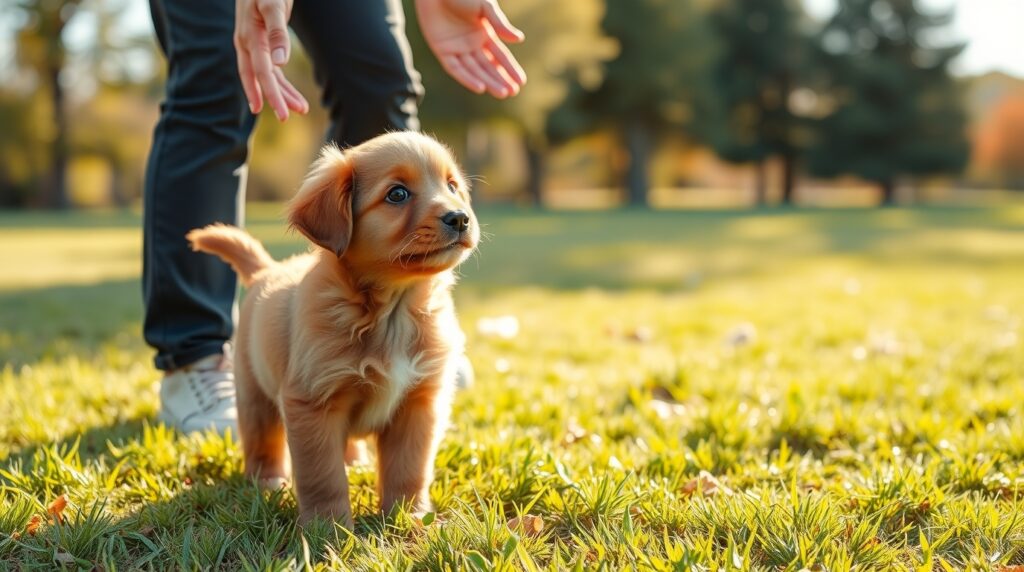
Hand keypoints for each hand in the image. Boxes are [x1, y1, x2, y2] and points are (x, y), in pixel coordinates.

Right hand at [234, 0, 308, 119]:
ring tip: (301, 109)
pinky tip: (291, 94)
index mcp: (249, 37)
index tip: (283, 114)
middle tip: (287, 118)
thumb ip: (277, 33)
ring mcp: (254, 44)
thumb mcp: (273, 6)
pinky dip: (282, 82)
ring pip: (268, 75)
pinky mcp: (263, 43)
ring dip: (283, 92)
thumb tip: (280, 62)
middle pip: (260, 78)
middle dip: (274, 99)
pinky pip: (271, 68)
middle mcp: (248, 43)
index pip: (261, 72)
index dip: (271, 94)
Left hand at [415, 0, 526, 98]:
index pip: (500, 56)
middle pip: (488, 66)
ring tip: (502, 93)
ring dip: (488, 82)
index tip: (521, 82)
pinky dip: (467, 79)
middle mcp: (471, 44)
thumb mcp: (486, 7)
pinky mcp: (441, 51)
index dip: (510, 69)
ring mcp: (456, 49)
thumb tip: (519, 39)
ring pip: (474, 70)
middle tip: (513, 92)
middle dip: (501, 79)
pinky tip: (480, 88)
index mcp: (484, 34)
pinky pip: (455, 69)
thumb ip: (500, 24)